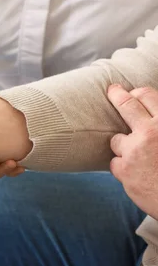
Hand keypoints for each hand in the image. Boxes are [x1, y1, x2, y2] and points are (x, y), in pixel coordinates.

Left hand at [108, 85, 157, 219]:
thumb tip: (153, 116)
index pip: (148, 96)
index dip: (137, 93)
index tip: (131, 91)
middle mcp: (151, 132)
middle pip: (127, 105)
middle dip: (117, 95)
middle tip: (113, 90)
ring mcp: (135, 149)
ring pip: (117, 139)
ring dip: (124, 146)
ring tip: (138, 157)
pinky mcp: (124, 169)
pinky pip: (115, 163)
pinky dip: (123, 168)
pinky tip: (137, 174)